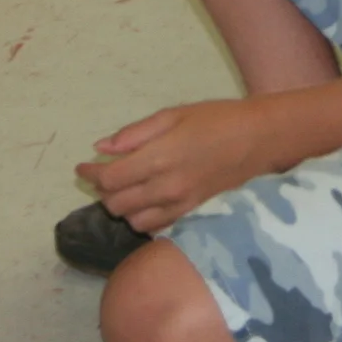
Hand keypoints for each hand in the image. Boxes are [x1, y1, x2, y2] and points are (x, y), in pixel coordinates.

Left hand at [79, 99, 284, 233]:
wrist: (259, 139)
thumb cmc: (216, 119)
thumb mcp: (173, 115)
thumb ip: (134, 134)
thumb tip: (101, 148)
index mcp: (158, 159)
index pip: (110, 179)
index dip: (90, 174)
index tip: (82, 166)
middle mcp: (166, 188)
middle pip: (116, 203)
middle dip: (102, 190)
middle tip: (103, 173)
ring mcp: (179, 205)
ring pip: (133, 220)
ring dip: (121, 206)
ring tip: (124, 187)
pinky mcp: (191, 214)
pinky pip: (155, 226)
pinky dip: (142, 217)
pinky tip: (145, 201)